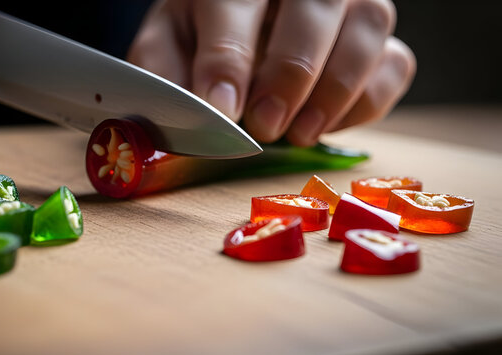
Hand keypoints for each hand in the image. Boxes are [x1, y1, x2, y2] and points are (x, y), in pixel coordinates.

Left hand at [127, 0, 415, 145]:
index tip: (222, 110)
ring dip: (336, 89)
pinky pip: (395, 64)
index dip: (230, 60)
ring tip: (299, 133)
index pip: (236, 3)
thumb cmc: (198, 38)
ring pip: (368, 27)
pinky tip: (325, 125)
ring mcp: (349, 2)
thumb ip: (167, 73)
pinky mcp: (379, 38)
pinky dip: (367, 102)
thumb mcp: (166, 48)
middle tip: (266, 125)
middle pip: (316, 6)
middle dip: (291, 73)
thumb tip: (199, 113)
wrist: (235, 30)